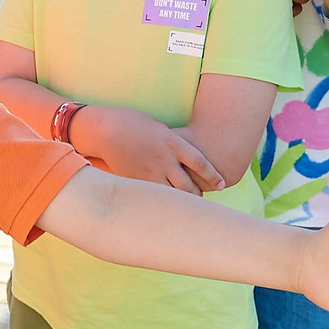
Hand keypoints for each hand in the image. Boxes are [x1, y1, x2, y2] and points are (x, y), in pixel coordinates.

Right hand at [71, 104, 225, 193]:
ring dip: (182, 201)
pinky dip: (162, 202)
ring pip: (173, 195)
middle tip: (201, 197)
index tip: (222, 184)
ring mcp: (150, 172)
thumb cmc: (132, 123)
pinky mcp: (136, 181)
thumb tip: (182, 156)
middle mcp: (164, 160)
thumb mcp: (159, 127)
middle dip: (198, 194)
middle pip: (189, 185)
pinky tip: (165, 206)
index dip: (214, 176)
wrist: (105, 129)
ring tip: (185, 205)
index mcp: (173, 143)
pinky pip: (154, 196)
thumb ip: (173, 143)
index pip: (201, 164)